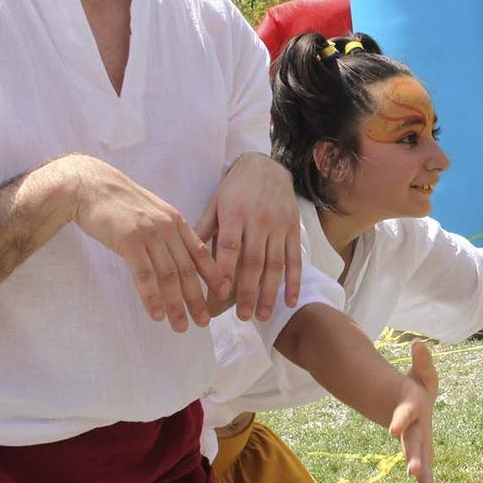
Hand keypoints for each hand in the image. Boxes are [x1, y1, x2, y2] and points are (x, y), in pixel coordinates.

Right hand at [61, 156, 224, 330]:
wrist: (90, 186)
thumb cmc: (119, 203)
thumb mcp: (153, 213)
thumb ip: (168, 232)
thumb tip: (180, 254)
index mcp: (176, 222)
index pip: (201, 253)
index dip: (214, 276)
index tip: (224, 295)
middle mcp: (167, 228)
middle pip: (187, 270)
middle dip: (198, 298)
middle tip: (204, 322)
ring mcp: (149, 234)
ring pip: (169, 276)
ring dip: (176, 305)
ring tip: (181, 326)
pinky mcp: (129, 240)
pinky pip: (144, 274)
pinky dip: (152, 297)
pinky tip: (157, 315)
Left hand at [196, 153, 300, 321]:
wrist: (267, 165)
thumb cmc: (235, 187)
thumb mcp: (215, 202)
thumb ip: (204, 230)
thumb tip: (187, 257)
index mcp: (235, 213)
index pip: (229, 247)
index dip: (224, 272)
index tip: (218, 296)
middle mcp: (259, 221)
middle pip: (253, 262)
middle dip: (248, 292)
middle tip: (242, 317)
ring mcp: (279, 226)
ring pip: (275, 264)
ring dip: (269, 293)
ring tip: (261, 315)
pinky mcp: (294, 229)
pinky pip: (295, 259)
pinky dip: (294, 282)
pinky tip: (289, 301)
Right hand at [388, 341, 441, 482]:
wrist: (404, 409)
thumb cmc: (415, 389)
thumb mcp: (421, 374)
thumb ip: (422, 362)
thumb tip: (419, 345)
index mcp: (412, 411)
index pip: (405, 415)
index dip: (400, 421)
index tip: (394, 430)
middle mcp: (412, 432)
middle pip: (412, 447)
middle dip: (413, 459)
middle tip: (413, 472)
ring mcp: (415, 447)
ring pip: (419, 466)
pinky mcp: (421, 458)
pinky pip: (427, 477)